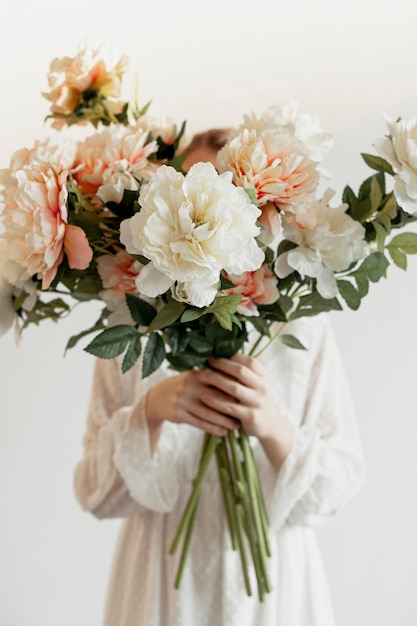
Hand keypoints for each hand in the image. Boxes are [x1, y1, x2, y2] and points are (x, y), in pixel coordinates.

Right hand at [146, 369, 240, 439]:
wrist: (156, 399)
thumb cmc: (183, 388)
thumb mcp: (194, 377)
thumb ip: (212, 377)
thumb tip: (239, 379)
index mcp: (196, 374)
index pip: (219, 380)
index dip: (234, 388)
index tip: (248, 395)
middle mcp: (189, 386)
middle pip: (215, 397)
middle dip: (232, 406)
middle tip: (247, 412)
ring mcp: (183, 400)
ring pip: (208, 412)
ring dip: (224, 420)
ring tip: (237, 426)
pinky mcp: (178, 413)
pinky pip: (199, 422)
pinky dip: (212, 428)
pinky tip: (223, 432)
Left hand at [198, 354, 295, 469]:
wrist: (268, 424)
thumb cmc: (254, 399)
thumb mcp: (254, 384)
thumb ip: (242, 372)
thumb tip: (220, 355)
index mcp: (263, 376)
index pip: (249, 361)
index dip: (232, 357)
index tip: (215, 356)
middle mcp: (263, 387)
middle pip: (241, 371)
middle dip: (222, 365)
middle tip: (207, 363)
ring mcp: (258, 402)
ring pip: (234, 388)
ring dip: (217, 380)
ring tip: (202, 376)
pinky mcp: (251, 416)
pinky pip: (230, 407)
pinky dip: (216, 401)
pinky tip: (204, 397)